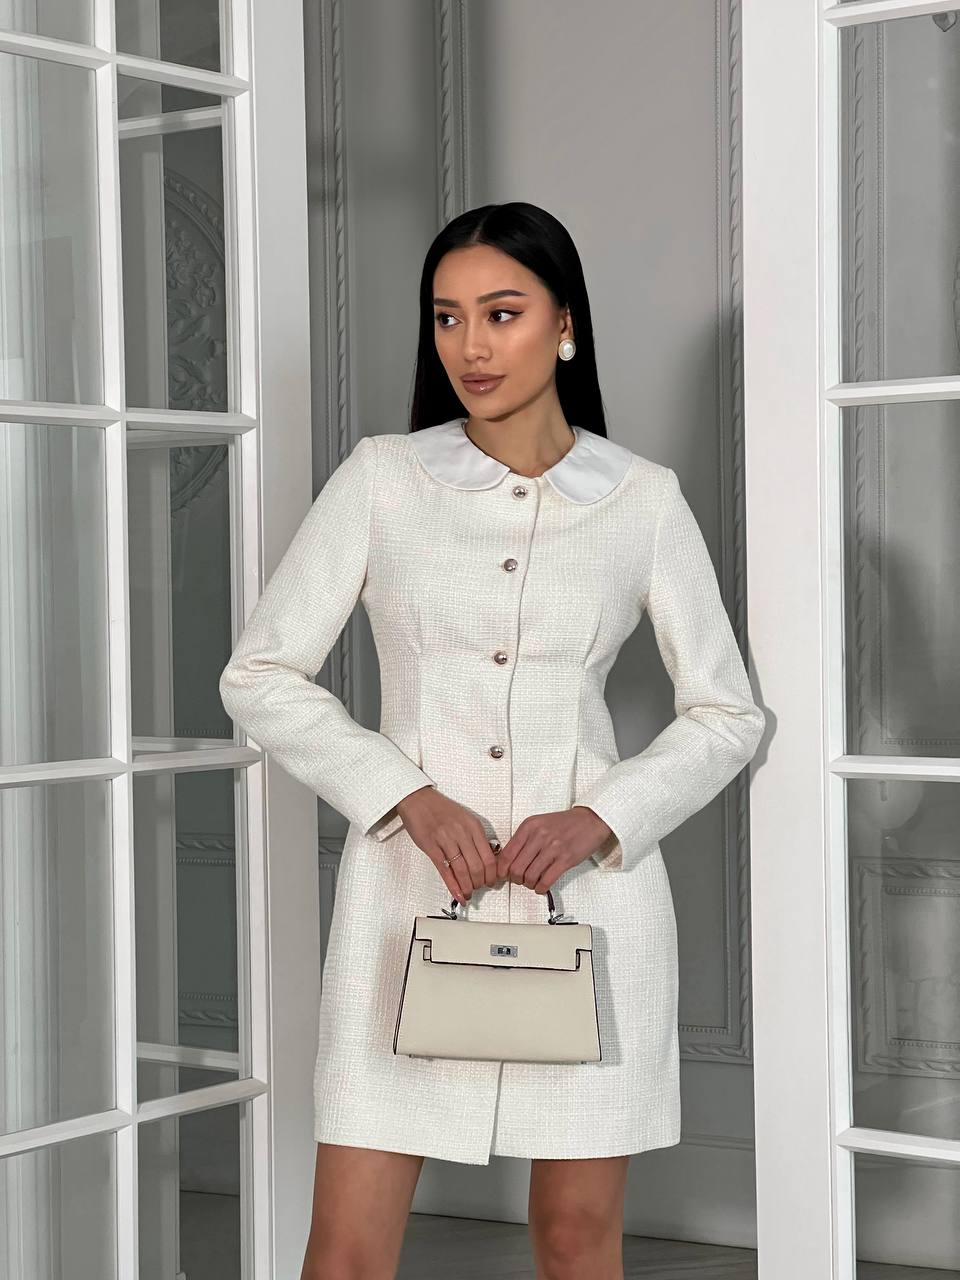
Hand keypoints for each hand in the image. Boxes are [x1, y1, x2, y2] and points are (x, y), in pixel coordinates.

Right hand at [396, 787, 498, 905]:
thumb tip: (486, 857)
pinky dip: (453, 886)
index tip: (492, 881)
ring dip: (467, 886)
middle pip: (478, 867)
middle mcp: (461, 833)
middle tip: (480, 888)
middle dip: (481, 883)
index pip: (489, 857)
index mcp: (473, 826)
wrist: (418, 799)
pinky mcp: (431, 847)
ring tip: (469, 893)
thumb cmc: (441, 808)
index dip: (492, 874)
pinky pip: (445, 870)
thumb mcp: (465, 818)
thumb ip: (476, 836)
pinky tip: (457, 894)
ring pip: (462, 870)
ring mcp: (445, 840)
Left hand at [495, 806, 612, 893]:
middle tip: (519, 880)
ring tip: (532, 883)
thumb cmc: (565, 824)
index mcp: (529, 826)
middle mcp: (539, 835)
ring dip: (528, 884)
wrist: (590, 820)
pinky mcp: (566, 859)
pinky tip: (541, 887)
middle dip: (515, 879)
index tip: (502, 875)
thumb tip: (507, 860)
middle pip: (516, 868)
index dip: (502, 869)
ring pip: (530, 876)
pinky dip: (540, 888)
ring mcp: (553, 847)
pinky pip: (546, 880)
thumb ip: (523, 839)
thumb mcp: (539, 824)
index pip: (507, 853)